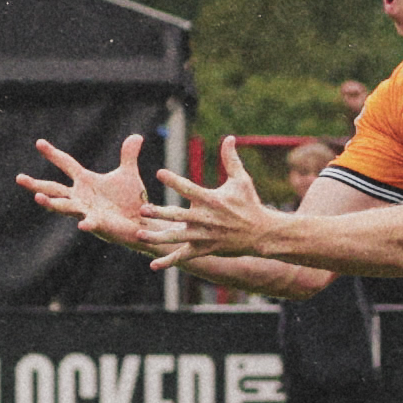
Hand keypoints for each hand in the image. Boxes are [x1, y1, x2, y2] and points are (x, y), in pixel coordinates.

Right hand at [17, 135, 156, 246]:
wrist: (142, 222)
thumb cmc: (131, 200)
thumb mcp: (128, 174)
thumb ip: (128, 155)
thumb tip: (136, 136)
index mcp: (85, 182)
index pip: (65, 164)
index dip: (52, 153)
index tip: (38, 142)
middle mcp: (81, 197)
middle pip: (54, 189)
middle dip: (36, 185)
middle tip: (19, 178)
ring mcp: (87, 211)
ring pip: (64, 207)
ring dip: (51, 203)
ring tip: (38, 198)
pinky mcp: (100, 223)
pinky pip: (91, 223)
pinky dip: (87, 223)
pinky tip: (82, 224)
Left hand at [142, 139, 280, 268]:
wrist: (261, 233)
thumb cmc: (250, 204)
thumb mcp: (242, 180)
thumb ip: (231, 159)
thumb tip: (229, 137)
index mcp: (211, 200)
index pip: (189, 188)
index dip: (174, 181)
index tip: (160, 173)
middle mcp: (205, 219)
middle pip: (178, 215)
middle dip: (160, 212)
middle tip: (143, 209)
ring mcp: (203, 236)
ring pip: (176, 237)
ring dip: (157, 236)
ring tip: (140, 234)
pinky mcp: (204, 249)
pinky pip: (183, 256)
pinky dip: (168, 261)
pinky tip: (153, 265)